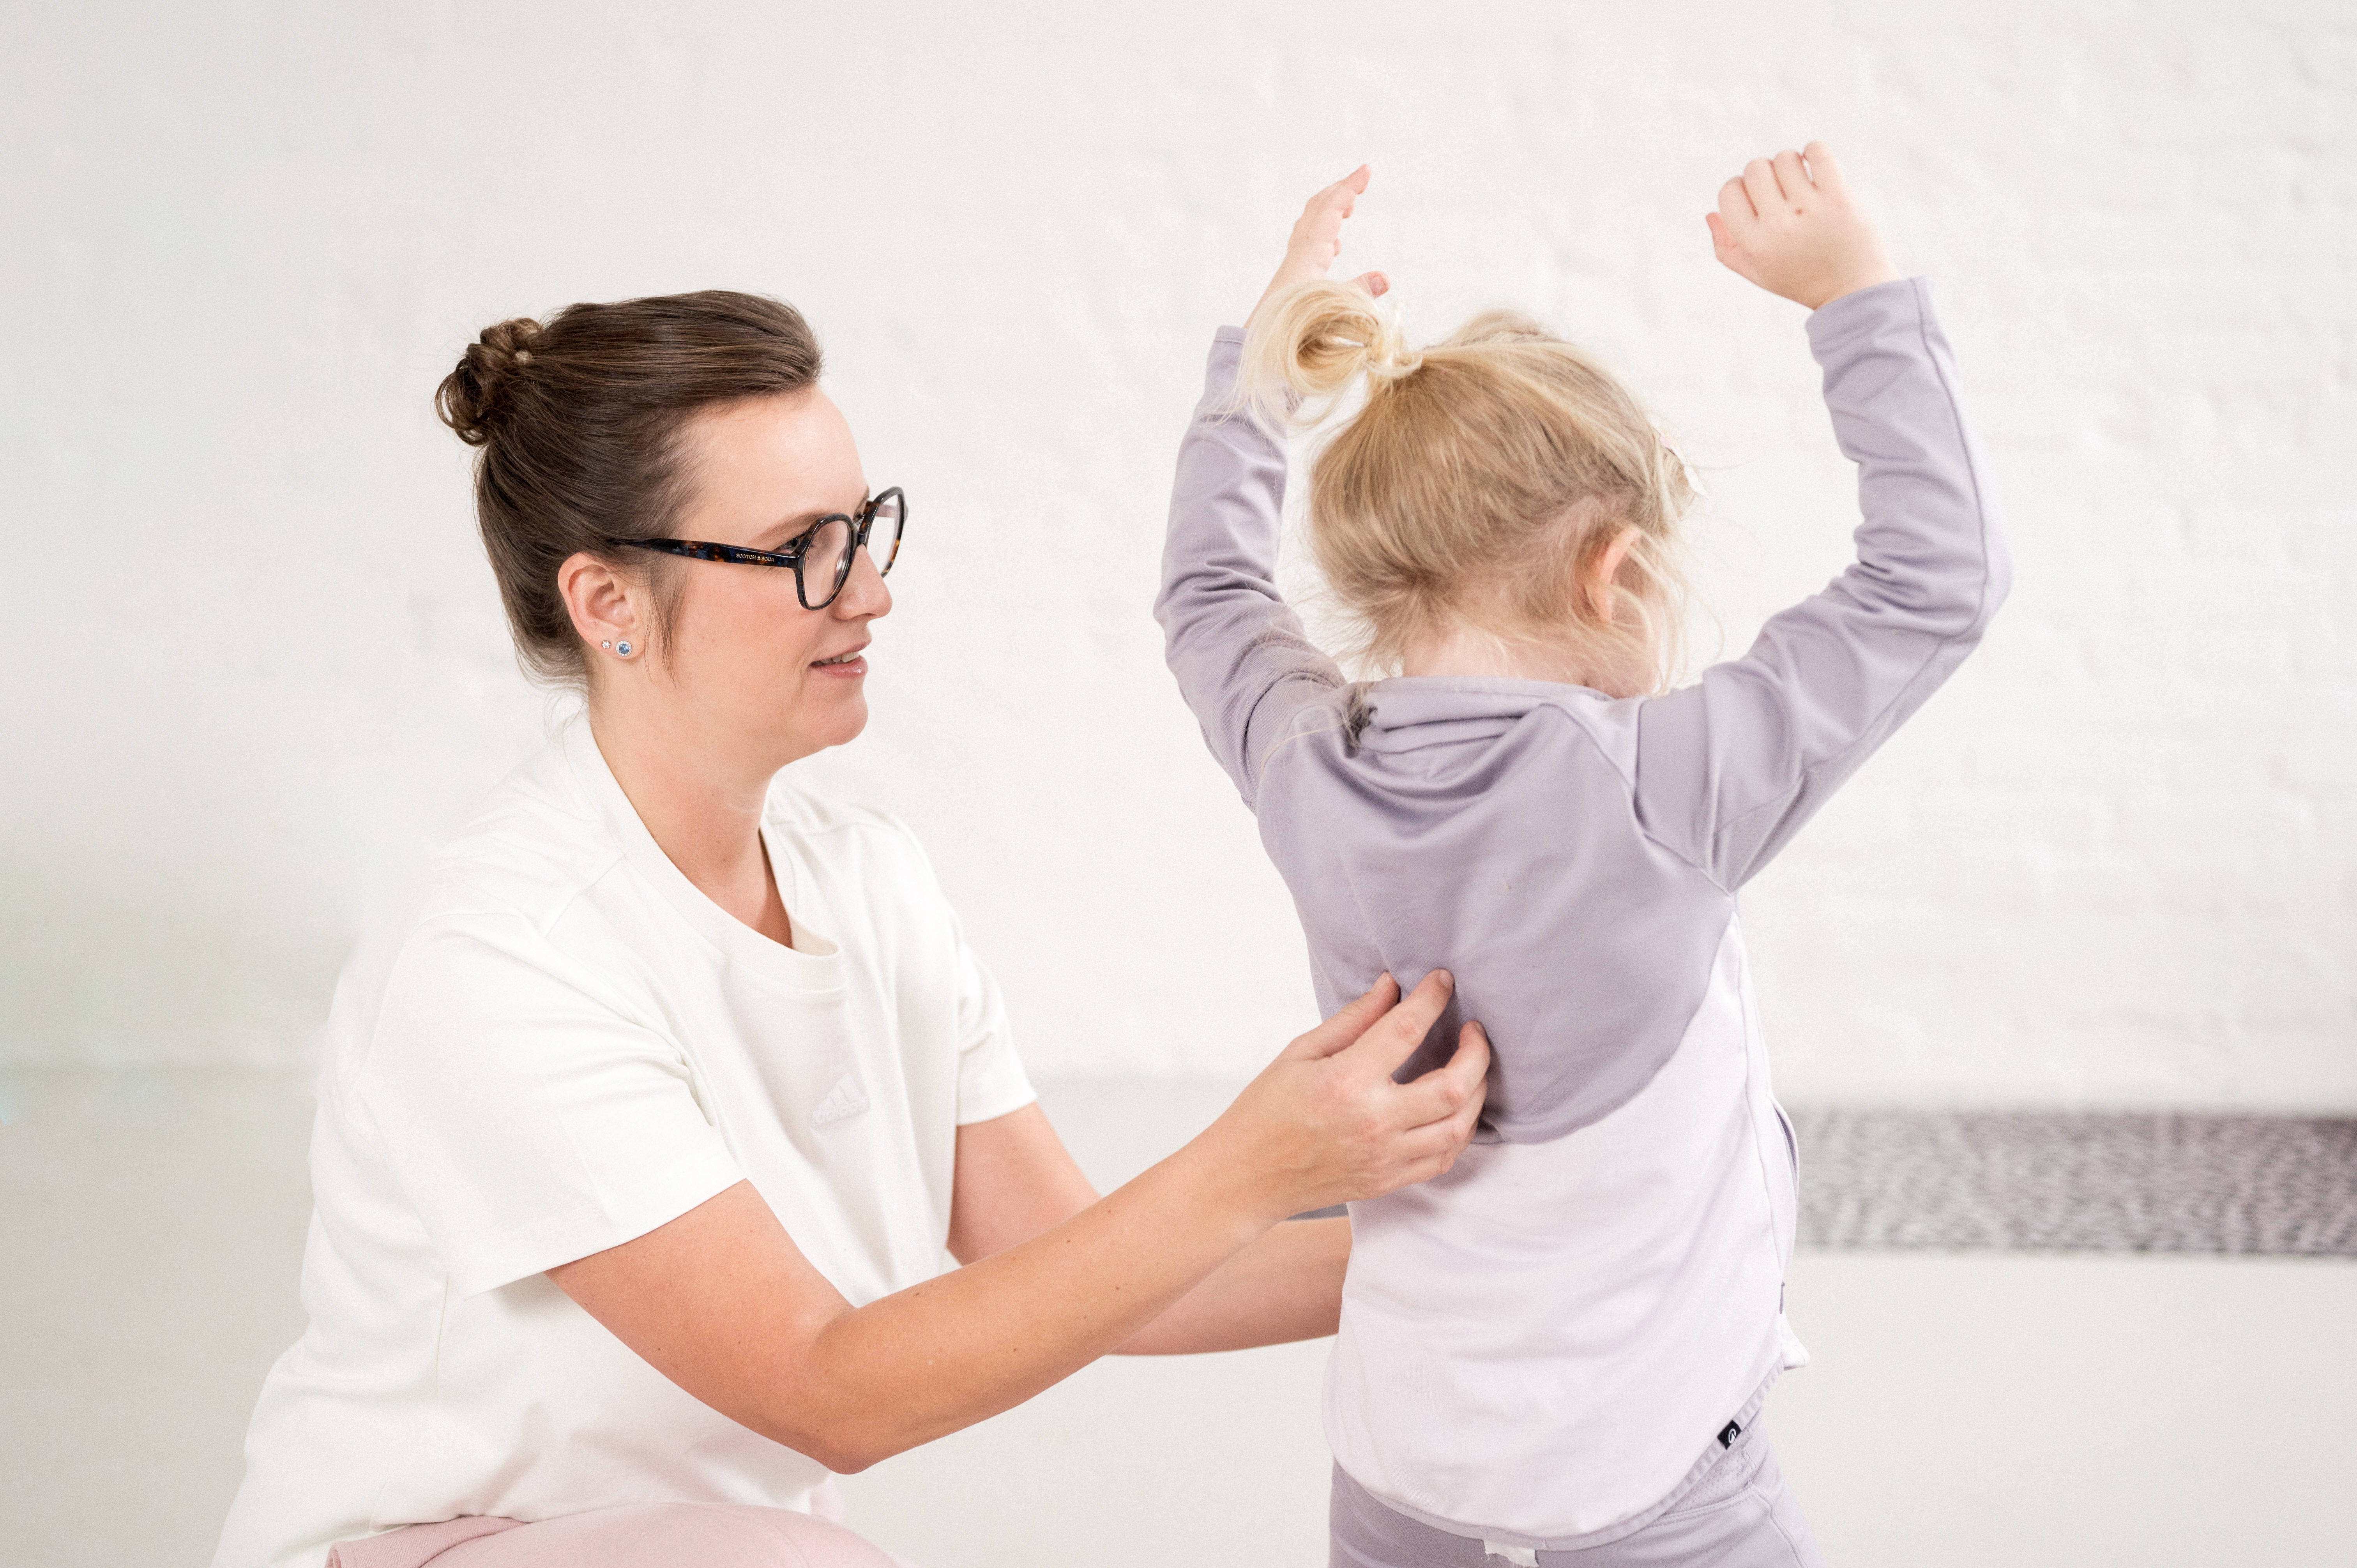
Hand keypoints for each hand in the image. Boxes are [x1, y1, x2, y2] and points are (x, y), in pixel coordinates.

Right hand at [1206, 971, 1489, 1222]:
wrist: (1247, 1178)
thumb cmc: (1266, 1111)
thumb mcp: (1300, 1053)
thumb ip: (1352, 1020)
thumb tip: (1391, 987)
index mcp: (1345, 1082)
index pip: (1406, 1030)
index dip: (1432, 998)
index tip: (1442, 980)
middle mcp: (1373, 1123)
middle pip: (1453, 1086)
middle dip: (1477, 1052)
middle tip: (1474, 1030)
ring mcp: (1385, 1158)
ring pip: (1459, 1127)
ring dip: (1477, 1092)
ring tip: (1473, 1068)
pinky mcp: (1389, 1181)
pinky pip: (1444, 1159)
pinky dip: (1460, 1131)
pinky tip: (1456, 1109)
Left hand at [1246, 164, 1392, 327]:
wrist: (1258, 345)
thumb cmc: (1292, 330)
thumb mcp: (1330, 310)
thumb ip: (1357, 293)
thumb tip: (1385, 278)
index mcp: (1308, 255)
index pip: (1330, 211)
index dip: (1348, 188)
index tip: (1366, 170)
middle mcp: (1298, 254)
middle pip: (1317, 210)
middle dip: (1339, 192)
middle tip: (1360, 180)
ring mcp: (1293, 265)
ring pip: (1311, 225)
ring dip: (1330, 210)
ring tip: (1348, 207)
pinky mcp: (1292, 278)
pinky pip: (1308, 245)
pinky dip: (1324, 235)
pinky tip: (1333, 248)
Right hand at [1707, 141, 1897, 309]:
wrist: (1852, 289)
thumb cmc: (1800, 279)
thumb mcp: (1757, 272)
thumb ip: (1727, 248)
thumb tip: (1711, 213)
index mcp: (1754, 244)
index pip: (1729, 191)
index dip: (1740, 188)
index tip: (1756, 198)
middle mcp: (1778, 226)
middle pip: (1755, 168)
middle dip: (1765, 173)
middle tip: (1781, 190)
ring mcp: (1810, 210)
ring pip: (1785, 158)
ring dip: (1790, 164)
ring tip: (1801, 182)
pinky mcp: (1839, 197)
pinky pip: (1817, 152)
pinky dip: (1814, 151)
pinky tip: (1815, 166)